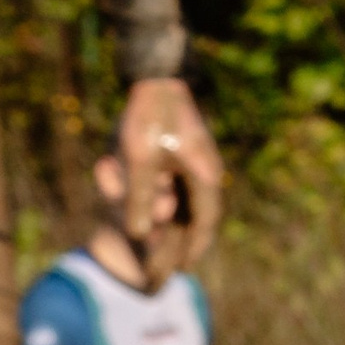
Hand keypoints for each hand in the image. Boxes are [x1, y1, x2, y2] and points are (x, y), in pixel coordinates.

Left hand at [115, 78, 223, 266]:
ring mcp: (197, 160)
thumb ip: (140, 199)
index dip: (194, 249)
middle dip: (185, 240)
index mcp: (203, 175)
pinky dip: (173, 201)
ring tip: (168, 243)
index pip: (204, 223)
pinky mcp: (186, 150)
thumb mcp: (140, 160)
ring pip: (190, 200)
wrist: (157, 73)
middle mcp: (205, 171)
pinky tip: (163, 210)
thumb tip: (139, 235)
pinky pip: (183, 185)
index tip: (184, 270)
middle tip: (177, 265)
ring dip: (179, 221)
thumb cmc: (149, 115)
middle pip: (198, 214)